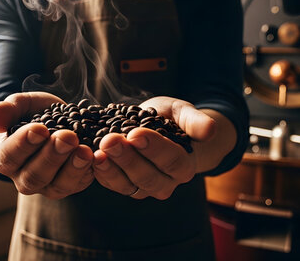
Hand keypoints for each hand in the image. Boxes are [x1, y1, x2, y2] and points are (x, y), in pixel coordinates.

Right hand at [0, 92, 94, 198]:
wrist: (58, 122)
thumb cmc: (34, 114)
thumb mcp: (22, 106)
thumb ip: (7, 111)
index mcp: (7, 158)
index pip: (11, 156)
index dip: (24, 143)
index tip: (40, 128)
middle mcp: (25, 178)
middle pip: (35, 175)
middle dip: (52, 156)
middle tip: (68, 137)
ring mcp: (49, 186)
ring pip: (58, 185)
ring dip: (73, 168)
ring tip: (85, 150)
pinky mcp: (72, 186)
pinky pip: (80, 184)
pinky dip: (90, 172)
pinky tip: (99, 158)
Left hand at [93, 96, 215, 199]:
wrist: (159, 128)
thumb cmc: (174, 120)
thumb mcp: (183, 112)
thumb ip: (195, 121)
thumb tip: (209, 130)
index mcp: (184, 165)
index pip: (171, 160)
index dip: (153, 148)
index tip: (135, 134)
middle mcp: (166, 182)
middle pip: (147, 176)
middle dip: (127, 159)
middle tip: (110, 141)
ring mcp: (144, 188)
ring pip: (127, 184)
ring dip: (110, 169)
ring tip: (96, 152)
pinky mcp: (125, 186)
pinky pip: (111, 184)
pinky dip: (100, 173)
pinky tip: (89, 158)